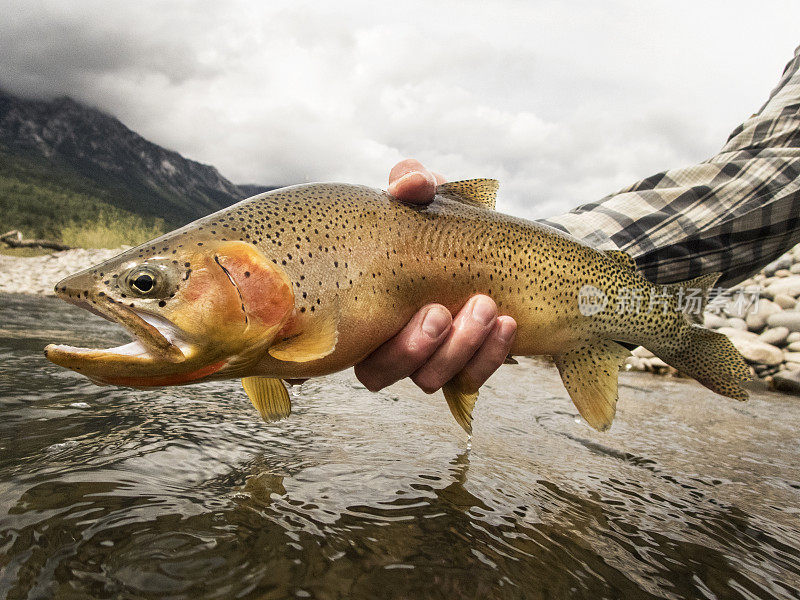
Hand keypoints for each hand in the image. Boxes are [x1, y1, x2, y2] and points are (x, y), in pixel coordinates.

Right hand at [354, 160, 517, 393]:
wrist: (488, 241)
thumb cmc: (440, 220)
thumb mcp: (425, 196)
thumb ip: (412, 182)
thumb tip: (409, 185)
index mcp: (362, 306)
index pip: (342, 345)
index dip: (355, 341)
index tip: (394, 309)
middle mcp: (386, 341)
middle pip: (380, 373)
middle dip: (413, 347)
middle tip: (441, 310)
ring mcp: (426, 358)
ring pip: (428, 380)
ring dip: (457, 349)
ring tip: (485, 307)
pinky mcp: (463, 366)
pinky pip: (470, 380)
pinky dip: (490, 356)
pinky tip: (508, 324)